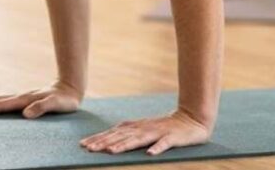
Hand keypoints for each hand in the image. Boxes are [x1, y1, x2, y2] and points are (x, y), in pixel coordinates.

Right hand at [0, 81, 81, 118]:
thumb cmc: (65, 100)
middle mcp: (19, 97)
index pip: (2, 105)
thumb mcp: (57, 105)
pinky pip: (1, 102)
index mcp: (24, 99)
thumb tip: (25, 114)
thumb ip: (42, 108)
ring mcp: (19, 97)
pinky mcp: (22, 100)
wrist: (70, 88)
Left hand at [80, 108, 211, 155]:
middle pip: (121, 136)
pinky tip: (150, 154)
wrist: (191, 119)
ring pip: (138, 140)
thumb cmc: (164, 127)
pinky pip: (164, 144)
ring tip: (111, 151)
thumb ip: (127, 133)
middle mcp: (143, 128)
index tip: (83, 145)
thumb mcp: (143, 129)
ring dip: (124, 146)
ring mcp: (157, 132)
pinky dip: (157, 148)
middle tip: (89, 149)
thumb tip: (108, 140)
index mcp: (135, 127)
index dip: (98, 139)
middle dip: (104, 143)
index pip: (113, 133)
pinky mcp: (172, 138)